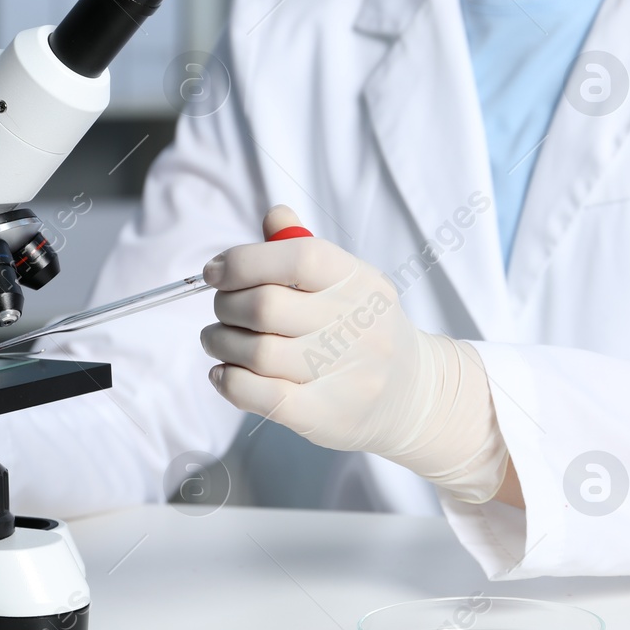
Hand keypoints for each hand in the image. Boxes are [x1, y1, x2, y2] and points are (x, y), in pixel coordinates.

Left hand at [201, 206, 509, 502]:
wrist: (413, 395)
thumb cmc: (365, 330)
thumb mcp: (350, 283)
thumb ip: (307, 250)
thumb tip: (274, 215)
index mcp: (361, 282)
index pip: (299, 257)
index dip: (245, 260)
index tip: (216, 272)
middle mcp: (358, 324)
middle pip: (267, 306)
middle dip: (225, 305)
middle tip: (221, 310)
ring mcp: (346, 372)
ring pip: (257, 352)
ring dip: (220, 342)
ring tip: (217, 339)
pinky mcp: (326, 414)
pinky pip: (262, 395)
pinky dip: (229, 380)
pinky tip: (224, 372)